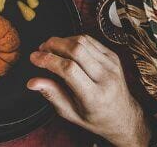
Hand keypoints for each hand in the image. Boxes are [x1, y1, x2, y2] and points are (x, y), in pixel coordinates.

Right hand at [28, 35, 150, 146]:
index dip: (48, 60)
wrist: (123, 116)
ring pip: (82, 41)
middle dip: (53, 45)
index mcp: (95, 96)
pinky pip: (90, 40)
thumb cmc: (96, 118)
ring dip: (62, 40)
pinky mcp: (113, 56)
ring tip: (50, 47)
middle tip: (41, 49)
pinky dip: (74, 39)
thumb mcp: (72, 113)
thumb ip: (52, 95)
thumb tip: (32, 82)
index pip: (69, 70)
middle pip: (76, 50)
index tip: (34, 58)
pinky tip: (65, 46)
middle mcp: (106, 78)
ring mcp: (111, 65)